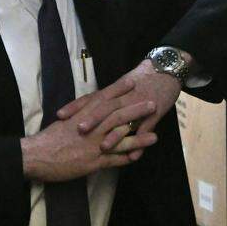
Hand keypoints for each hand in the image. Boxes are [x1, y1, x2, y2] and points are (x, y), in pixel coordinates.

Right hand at [21, 80, 158, 181]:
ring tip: (156, 136)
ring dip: (139, 138)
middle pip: (118, 116)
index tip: (132, 82)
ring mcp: (94, 145)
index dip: (119, 90)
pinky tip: (138, 157)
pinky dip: (126, 159)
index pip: (104, 99)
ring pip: (121, 139)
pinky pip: (114, 160)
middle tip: (153, 103)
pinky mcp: (93, 162)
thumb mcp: (65, 121)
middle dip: (136, 110)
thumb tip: (90, 111)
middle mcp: (91, 128)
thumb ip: (80, 115)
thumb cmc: (48, 138)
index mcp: (83, 115)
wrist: (35, 155)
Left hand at [58, 58, 182, 151]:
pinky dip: (140, 141)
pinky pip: (147, 128)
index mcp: (114, 90)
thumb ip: (105, 98)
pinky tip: (134, 155)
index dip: (76, 106)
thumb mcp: (121, 85)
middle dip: (93, 119)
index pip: (92, 97)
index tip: (60, 115)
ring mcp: (139, 104)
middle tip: (78, 131)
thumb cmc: (142, 79)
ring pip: (126, 118)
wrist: (166, 70)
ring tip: (103, 147)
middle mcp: (124, 96)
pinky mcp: (155, 112)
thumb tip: (86, 109)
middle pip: (106, 107)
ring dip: (115, 134)